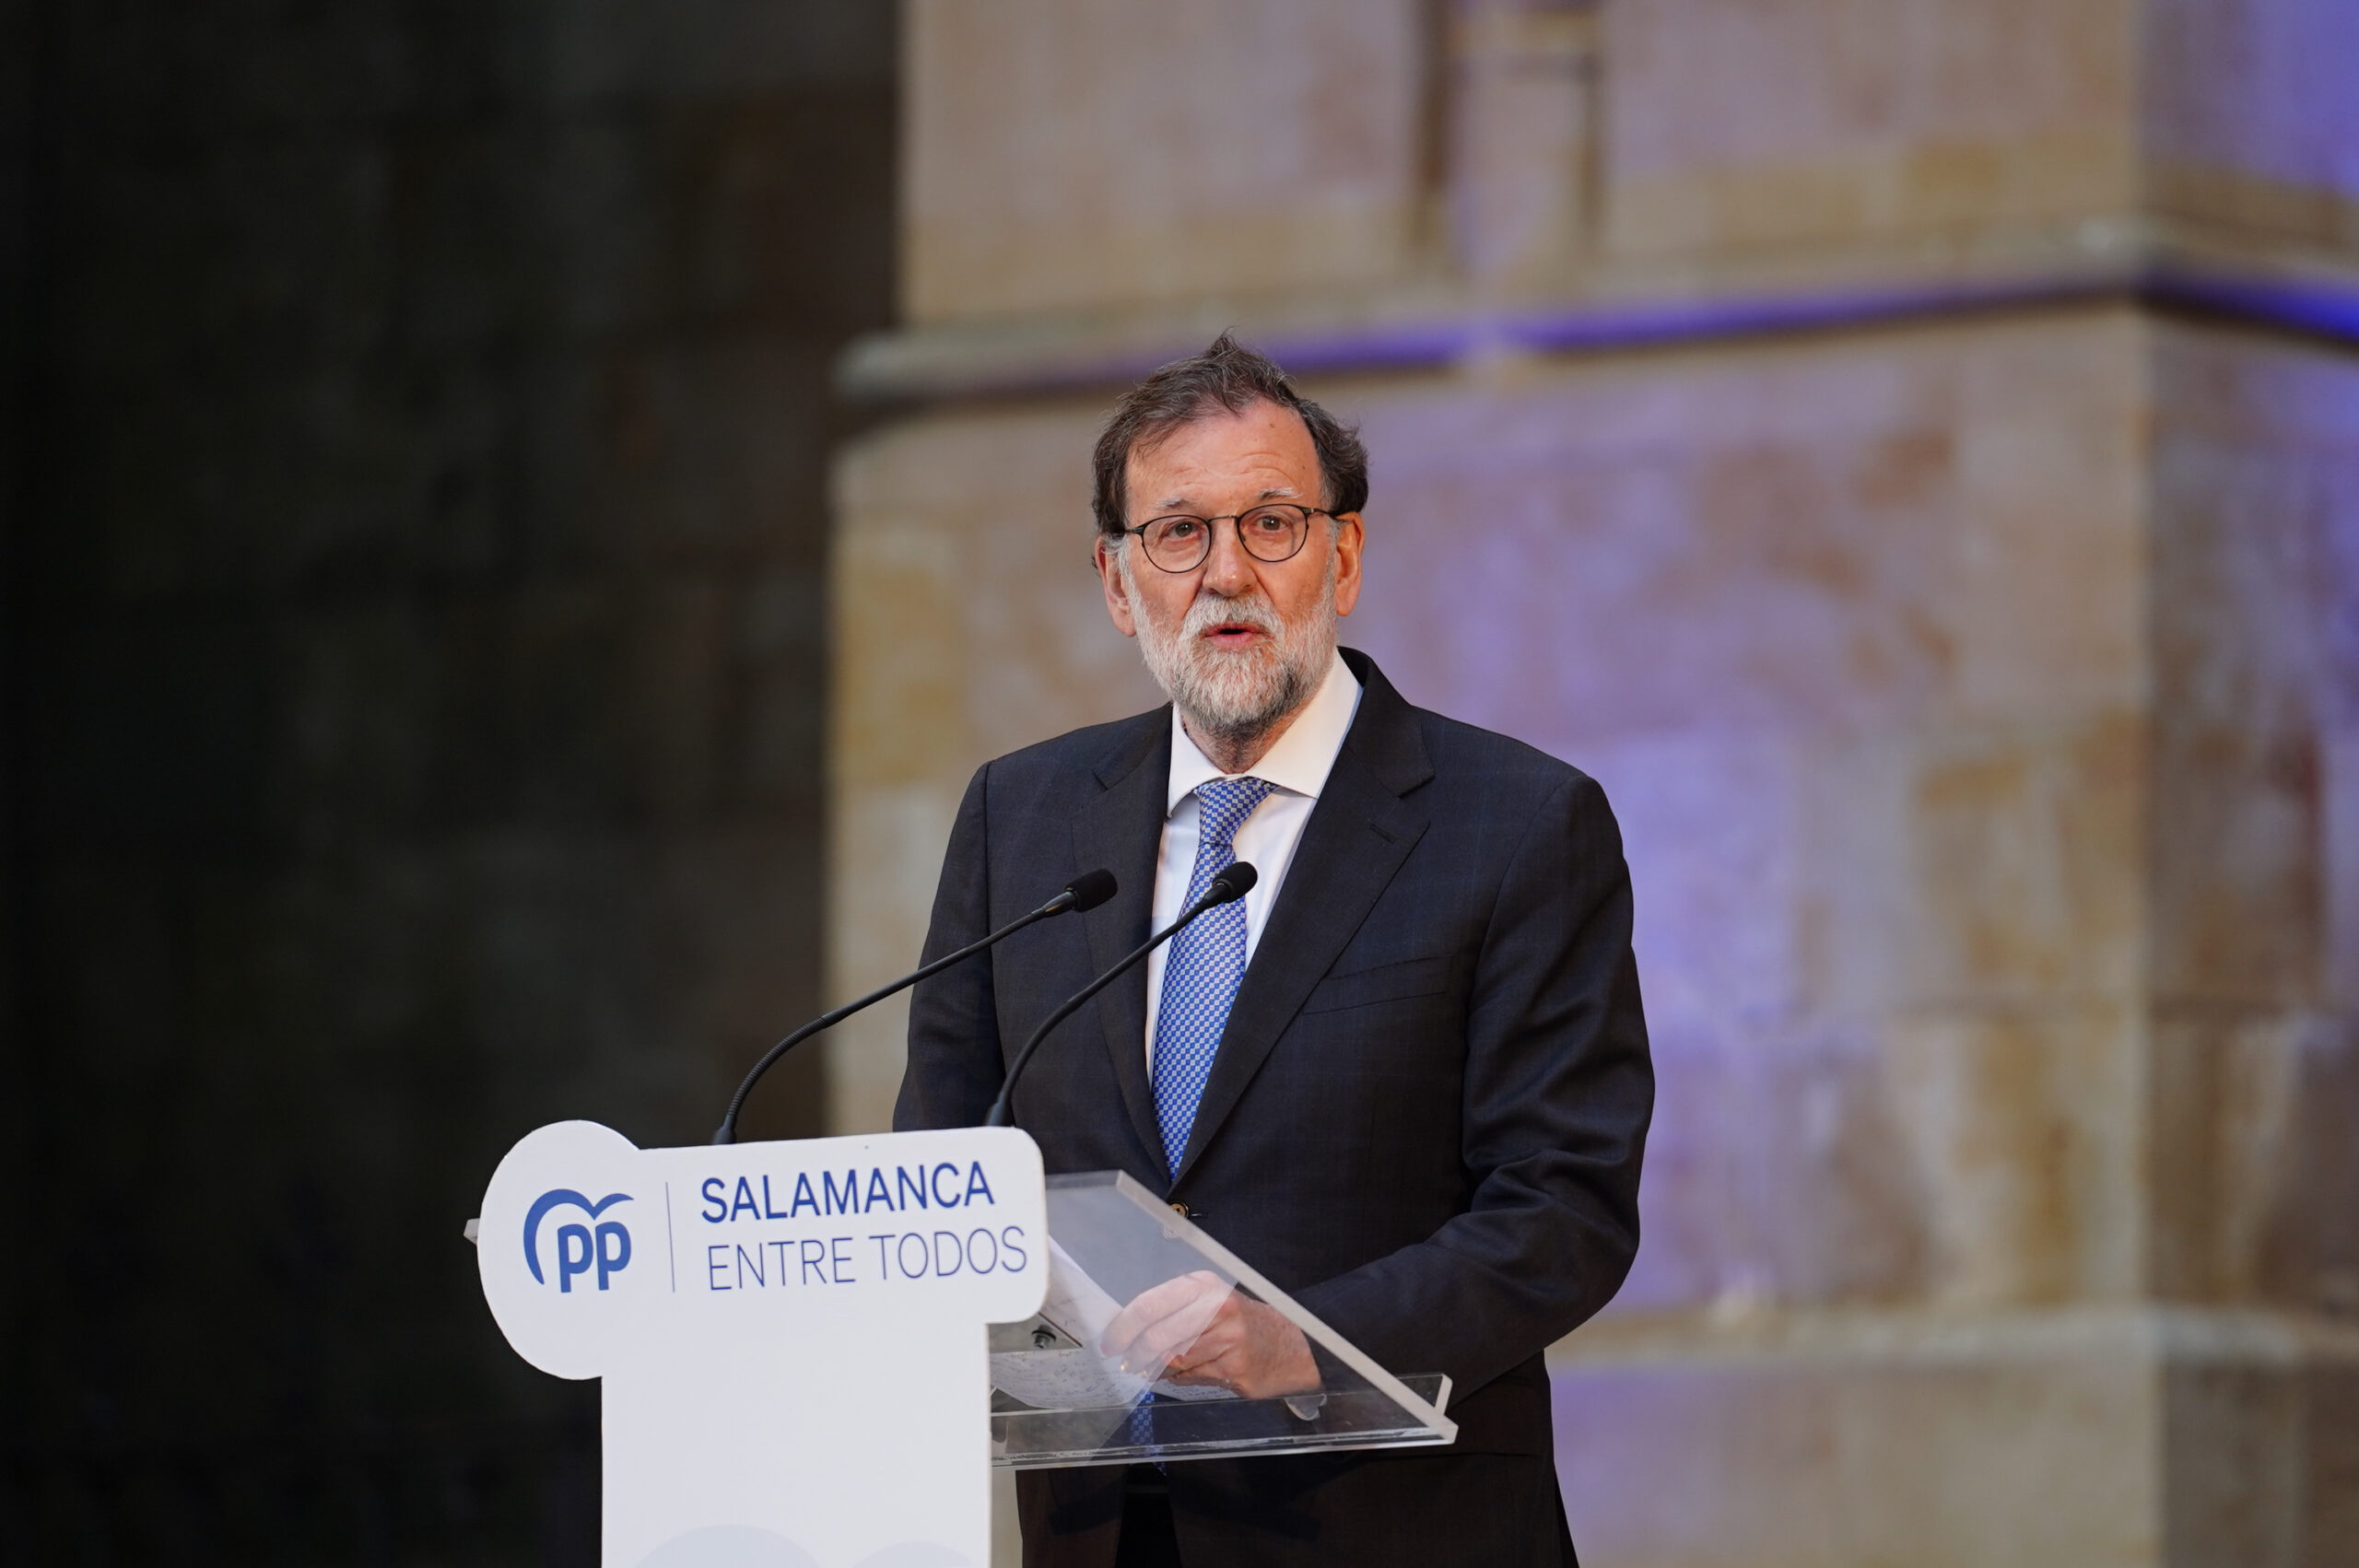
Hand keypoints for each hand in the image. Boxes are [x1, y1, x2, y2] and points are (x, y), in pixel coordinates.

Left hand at [1099, 1270, 1319, 1398]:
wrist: (1292, 1345)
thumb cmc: (1243, 1322)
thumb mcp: (1212, 1301)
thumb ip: (1176, 1309)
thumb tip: (1130, 1327)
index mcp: (1205, 1285)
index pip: (1152, 1304)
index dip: (1125, 1325)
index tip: (1110, 1340)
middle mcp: (1217, 1308)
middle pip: (1158, 1336)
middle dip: (1135, 1353)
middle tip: (1125, 1361)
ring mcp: (1228, 1340)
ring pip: (1173, 1360)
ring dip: (1154, 1369)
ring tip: (1148, 1369)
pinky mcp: (1234, 1369)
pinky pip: (1191, 1377)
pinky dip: (1177, 1378)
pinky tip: (1177, 1374)